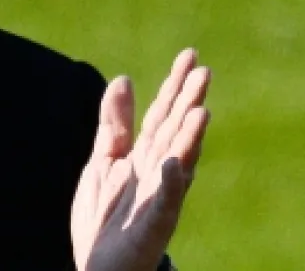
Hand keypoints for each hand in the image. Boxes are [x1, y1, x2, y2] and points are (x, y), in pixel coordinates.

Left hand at [71, 49, 210, 270]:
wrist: (100, 267)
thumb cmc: (107, 215)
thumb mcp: (105, 159)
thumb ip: (115, 123)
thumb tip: (124, 78)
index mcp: (146, 155)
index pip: (164, 114)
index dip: (176, 85)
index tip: (190, 55)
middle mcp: (159, 172)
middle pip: (175, 131)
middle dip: (190, 103)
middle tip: (204, 72)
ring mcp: (159, 198)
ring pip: (178, 162)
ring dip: (189, 138)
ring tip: (200, 112)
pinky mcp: (153, 225)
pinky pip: (165, 204)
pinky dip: (171, 184)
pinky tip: (174, 164)